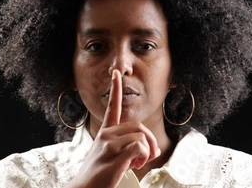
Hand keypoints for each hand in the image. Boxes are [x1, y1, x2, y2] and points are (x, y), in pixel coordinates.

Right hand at [67, 69, 160, 187]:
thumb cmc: (99, 177)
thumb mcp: (112, 158)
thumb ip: (129, 149)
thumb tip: (151, 149)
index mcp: (105, 134)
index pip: (112, 107)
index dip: (115, 88)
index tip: (116, 73)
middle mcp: (105, 135)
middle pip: (138, 126)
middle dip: (150, 140)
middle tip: (148, 156)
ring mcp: (108, 145)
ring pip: (140, 136)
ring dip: (146, 152)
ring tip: (137, 164)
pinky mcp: (114, 156)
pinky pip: (139, 146)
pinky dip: (143, 156)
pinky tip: (134, 165)